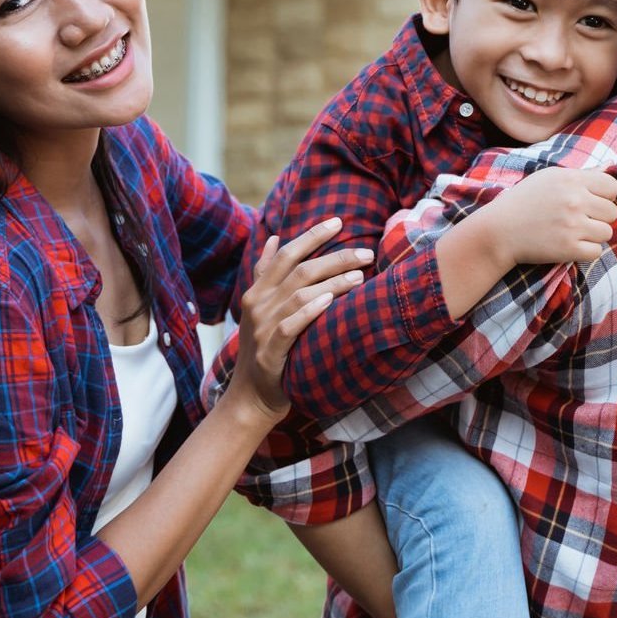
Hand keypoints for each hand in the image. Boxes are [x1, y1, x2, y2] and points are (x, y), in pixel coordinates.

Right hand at [227, 219, 373, 417]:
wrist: (250, 395)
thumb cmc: (264, 348)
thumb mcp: (261, 308)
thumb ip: (266, 272)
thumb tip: (273, 237)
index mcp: (257, 291)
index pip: (286, 254)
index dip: (311, 236)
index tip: (339, 222)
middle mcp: (258, 305)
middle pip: (299, 270)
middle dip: (334, 257)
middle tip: (365, 252)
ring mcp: (263, 328)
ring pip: (299, 294)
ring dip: (332, 282)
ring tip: (360, 276)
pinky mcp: (270, 352)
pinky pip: (291, 326)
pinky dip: (310, 311)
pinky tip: (330, 301)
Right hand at [477, 166, 616, 267]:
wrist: (498, 230)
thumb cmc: (523, 201)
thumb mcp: (550, 178)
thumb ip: (582, 174)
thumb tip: (611, 165)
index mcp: (571, 179)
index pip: (612, 186)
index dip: (604, 196)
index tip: (589, 202)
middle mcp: (574, 200)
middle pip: (612, 212)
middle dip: (599, 217)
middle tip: (578, 220)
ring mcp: (573, 225)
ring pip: (607, 233)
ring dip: (593, 235)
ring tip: (573, 232)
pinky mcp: (569, 248)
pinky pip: (596, 252)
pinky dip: (586, 251)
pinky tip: (570, 245)